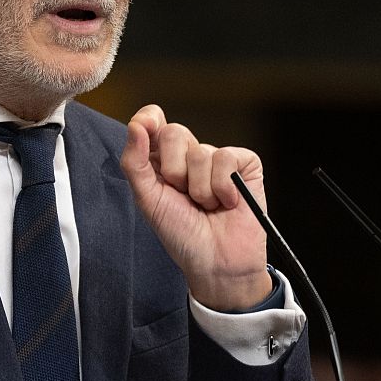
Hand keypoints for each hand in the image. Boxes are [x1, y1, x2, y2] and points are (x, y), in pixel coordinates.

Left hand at [120, 104, 271, 310]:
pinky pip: (227, 158)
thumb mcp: (148, 200)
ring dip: (200, 189)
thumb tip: (136, 125)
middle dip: (174, 171)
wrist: (217, 262)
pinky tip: (228, 203)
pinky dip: (223, 187)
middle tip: (183, 196)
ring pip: (201, 152)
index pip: (154, 123)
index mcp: (163, 161)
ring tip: (207, 206)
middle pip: (175, 133)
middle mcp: (190, 156)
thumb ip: (135, 162)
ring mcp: (219, 159)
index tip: (147, 124)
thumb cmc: (182, 234)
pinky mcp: (245, 164)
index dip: (149, 119)